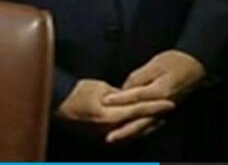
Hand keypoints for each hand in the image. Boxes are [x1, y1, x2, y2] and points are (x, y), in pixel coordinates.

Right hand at [54, 78, 173, 143]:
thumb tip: (133, 98)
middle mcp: (107, 130)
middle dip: (153, 119)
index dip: (156, 107)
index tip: (171, 103)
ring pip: (130, 134)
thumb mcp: (101, 88)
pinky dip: (131, 130)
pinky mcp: (96, 139)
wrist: (56, 104)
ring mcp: (101, 137)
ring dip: (144, 126)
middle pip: (137, 126)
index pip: (139, 110)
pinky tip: (138, 125)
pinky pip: (119, 136)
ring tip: (157, 118)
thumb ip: (120, 95)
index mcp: (108, 116)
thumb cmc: (77, 92)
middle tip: (167, 112)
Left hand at [101, 50, 205, 141]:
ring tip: (117, 139)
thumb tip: (123, 90)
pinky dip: (142, 130)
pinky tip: (133, 134)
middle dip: (124, 129)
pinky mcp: (168, 111)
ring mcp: (167, 110)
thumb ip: (138, 77)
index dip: (119, 99)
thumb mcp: (156, 64)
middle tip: (109, 136)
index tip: (104, 102)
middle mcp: (163, 105)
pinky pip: (153, 124)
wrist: (196, 64)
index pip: (136, 97)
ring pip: (147, 125)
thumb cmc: (176, 61)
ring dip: (132, 133)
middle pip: (141, 120)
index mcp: (160, 91)